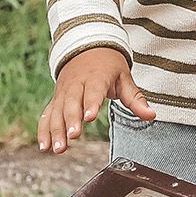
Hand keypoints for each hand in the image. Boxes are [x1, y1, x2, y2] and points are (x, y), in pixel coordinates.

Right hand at [37, 47, 155, 153]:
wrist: (86, 47)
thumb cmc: (108, 65)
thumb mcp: (124, 78)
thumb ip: (136, 100)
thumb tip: (151, 115)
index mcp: (96, 77)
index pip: (93, 91)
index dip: (91, 104)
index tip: (89, 118)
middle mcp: (76, 84)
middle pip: (72, 103)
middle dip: (71, 120)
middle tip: (73, 136)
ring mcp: (64, 92)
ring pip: (57, 111)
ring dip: (56, 130)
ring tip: (58, 149)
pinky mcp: (56, 99)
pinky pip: (47, 114)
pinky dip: (44, 130)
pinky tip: (45, 147)